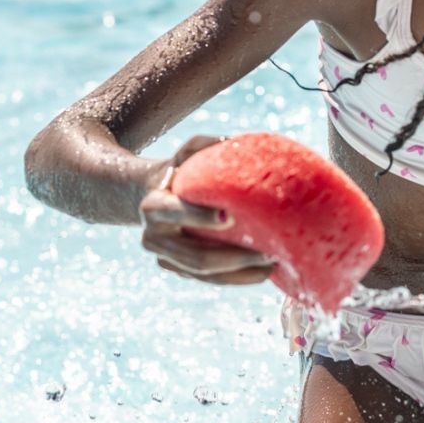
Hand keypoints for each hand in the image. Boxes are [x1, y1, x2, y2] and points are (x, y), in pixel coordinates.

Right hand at [138, 136, 273, 286]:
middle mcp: (153, 237)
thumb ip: (203, 145)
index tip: (229, 216)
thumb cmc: (180, 169)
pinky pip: (208, 280)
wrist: (152, 195)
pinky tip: (261, 273)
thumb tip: (232, 142)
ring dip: (239, 273)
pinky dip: (236, 279)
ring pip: (204, 274)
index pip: (174, 213)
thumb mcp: (186, 153)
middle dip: (233, 257)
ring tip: (271, 266)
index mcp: (153, 206)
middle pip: (196, 255)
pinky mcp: (178, 270)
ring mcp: (165, 258)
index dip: (199, 216)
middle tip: (266, 252)